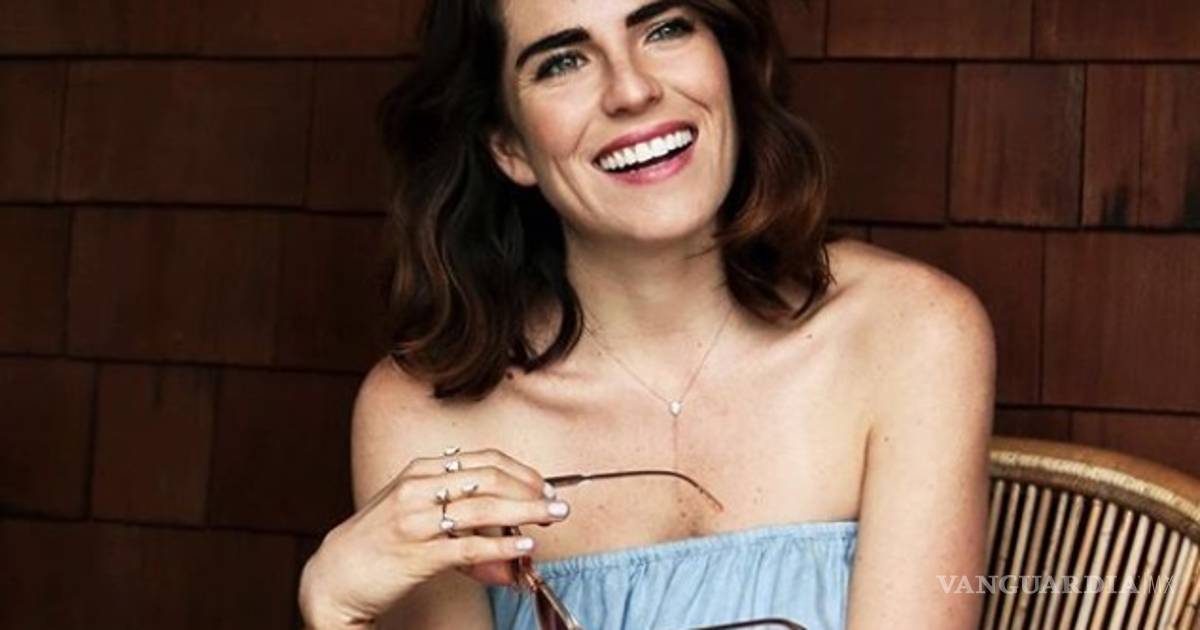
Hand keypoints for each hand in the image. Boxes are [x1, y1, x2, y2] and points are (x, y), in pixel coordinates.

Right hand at [298, 448, 569, 628]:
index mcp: (421, 471)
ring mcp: (417, 520)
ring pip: (484, 508)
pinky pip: (469, 546)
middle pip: (489, 479)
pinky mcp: (418, 553)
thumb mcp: (414, 510)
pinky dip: (501, 545)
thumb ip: (454, 509)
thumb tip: (501, 524)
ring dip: (526, 511)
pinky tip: (523, 546)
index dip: (520, 470)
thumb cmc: (379, 541)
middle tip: (556, 502)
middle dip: (530, 488)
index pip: (483, 460)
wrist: (335, 575)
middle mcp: (419, 489)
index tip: (544, 484)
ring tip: (552, 516)